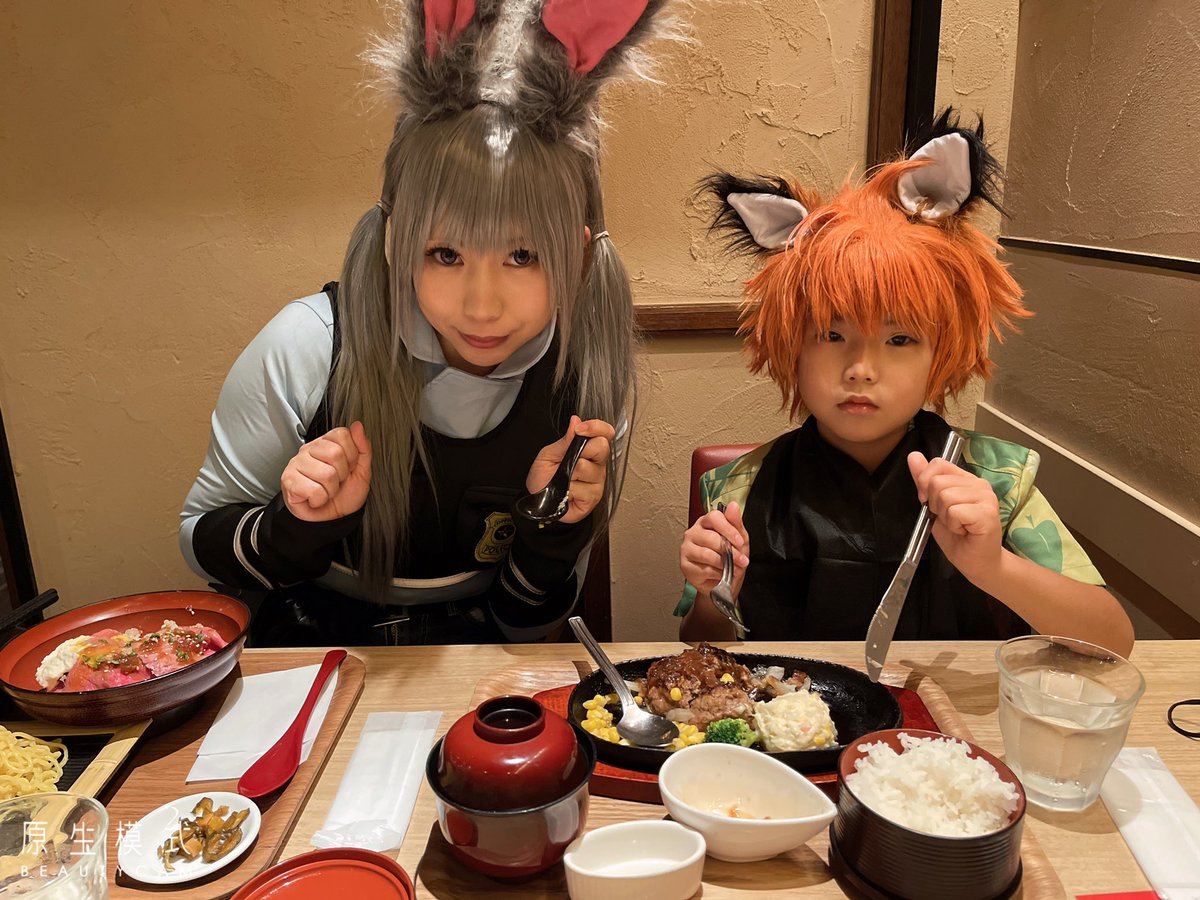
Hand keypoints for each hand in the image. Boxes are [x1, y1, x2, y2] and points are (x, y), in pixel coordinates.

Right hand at [281, 422, 372, 521]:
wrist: (330, 519)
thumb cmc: (343, 495)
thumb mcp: (361, 472)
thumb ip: (363, 448)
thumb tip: (357, 426)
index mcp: (327, 443)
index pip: (343, 434)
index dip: (352, 456)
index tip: (348, 468)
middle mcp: (309, 449)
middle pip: (335, 454)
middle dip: (342, 475)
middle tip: (335, 482)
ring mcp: (296, 463)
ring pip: (326, 474)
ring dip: (331, 490)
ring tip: (325, 491)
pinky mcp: (288, 480)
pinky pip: (314, 490)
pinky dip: (319, 499)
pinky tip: (314, 498)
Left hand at [525, 416, 615, 524]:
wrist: (536, 501)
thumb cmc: (544, 479)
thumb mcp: (548, 455)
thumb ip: (564, 440)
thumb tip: (576, 421)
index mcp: (589, 451)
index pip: (605, 433)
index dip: (596, 427)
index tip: (580, 429)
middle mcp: (596, 465)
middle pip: (602, 447)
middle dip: (580, 450)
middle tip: (566, 460)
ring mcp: (597, 481)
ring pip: (588, 468)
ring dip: (569, 473)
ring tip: (563, 479)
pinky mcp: (594, 497)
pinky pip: (583, 488)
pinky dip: (569, 489)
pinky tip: (567, 492)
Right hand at [680, 501, 750, 595]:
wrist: (723, 581)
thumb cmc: (729, 557)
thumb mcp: (738, 539)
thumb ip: (735, 522)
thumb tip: (733, 505)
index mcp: (706, 522)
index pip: (714, 517)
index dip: (728, 529)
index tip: (739, 541)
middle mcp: (693, 533)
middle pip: (711, 538)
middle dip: (731, 551)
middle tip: (742, 560)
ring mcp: (687, 548)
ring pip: (706, 554)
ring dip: (725, 563)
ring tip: (734, 568)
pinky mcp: (685, 564)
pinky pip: (703, 569)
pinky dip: (717, 573)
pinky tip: (721, 574)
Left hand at [907, 451, 1002, 583]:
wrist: (974, 562)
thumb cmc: (957, 536)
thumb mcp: (933, 505)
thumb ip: (924, 481)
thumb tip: (913, 456)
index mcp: (966, 479)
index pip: (938, 464)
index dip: (926, 484)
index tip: (931, 503)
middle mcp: (979, 484)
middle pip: (937, 482)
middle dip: (935, 505)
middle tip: (950, 519)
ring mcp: (986, 498)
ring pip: (945, 496)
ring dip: (945, 517)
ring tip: (958, 525)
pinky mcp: (988, 513)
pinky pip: (955, 511)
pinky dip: (953, 525)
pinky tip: (964, 531)